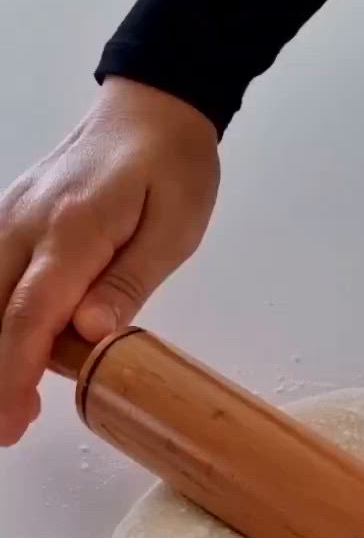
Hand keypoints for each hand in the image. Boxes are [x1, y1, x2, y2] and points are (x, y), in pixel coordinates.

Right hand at [0, 77, 219, 444]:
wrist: (151, 108)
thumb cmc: (171, 170)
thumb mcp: (173, 230)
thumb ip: (128, 283)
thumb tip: (90, 333)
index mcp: (72, 228)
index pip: (30, 313)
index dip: (16, 372)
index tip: (11, 418)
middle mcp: (27, 223)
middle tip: (9, 430)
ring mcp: (11, 218)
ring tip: (15, 405)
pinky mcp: (11, 221)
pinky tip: (13, 355)